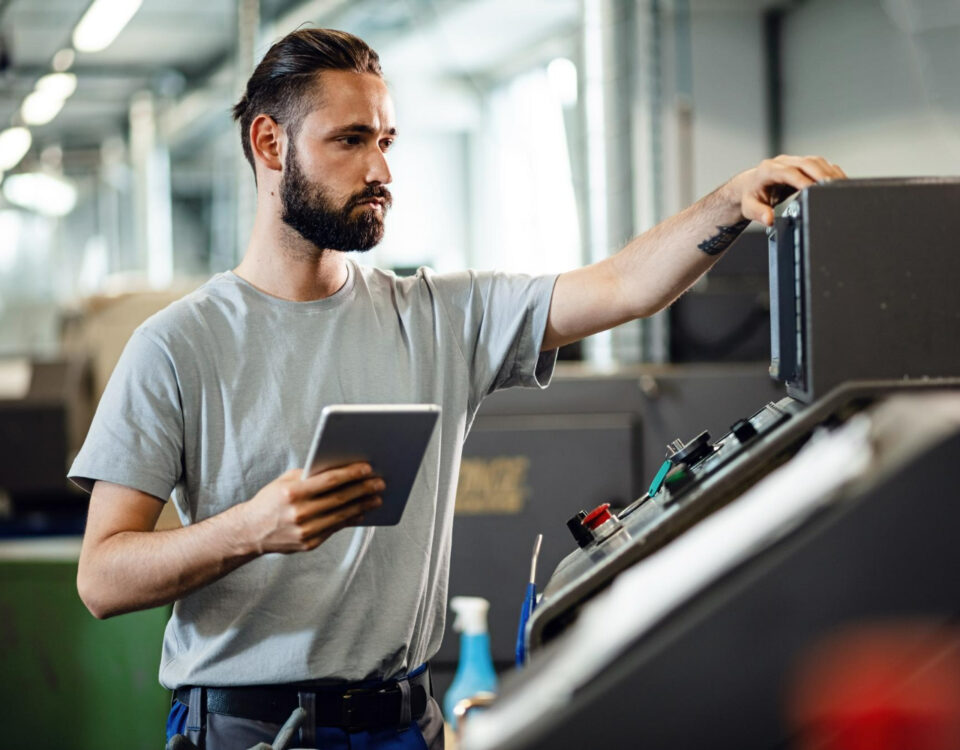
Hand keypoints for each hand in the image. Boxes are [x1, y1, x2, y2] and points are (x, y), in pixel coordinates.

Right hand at [239, 463, 383, 553]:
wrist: (250, 531)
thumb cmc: (270, 501)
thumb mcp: (284, 482)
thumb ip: (309, 476)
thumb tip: (341, 469)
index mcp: (292, 493)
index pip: (328, 480)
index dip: (351, 474)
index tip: (368, 468)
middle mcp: (299, 513)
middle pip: (339, 498)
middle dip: (363, 489)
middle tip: (380, 483)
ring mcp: (304, 530)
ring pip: (341, 516)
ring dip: (362, 506)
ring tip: (377, 498)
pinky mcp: (309, 543)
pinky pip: (335, 529)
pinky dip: (350, 519)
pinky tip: (361, 512)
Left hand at [730, 155, 846, 226]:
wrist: (749, 186)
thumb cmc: (750, 196)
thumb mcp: (749, 207)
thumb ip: (759, 213)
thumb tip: (769, 220)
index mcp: (768, 170)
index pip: (788, 173)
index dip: (802, 180)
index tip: (813, 190)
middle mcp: (782, 162)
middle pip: (806, 163)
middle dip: (821, 174)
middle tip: (834, 188)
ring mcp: (793, 161)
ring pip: (815, 161)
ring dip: (829, 172)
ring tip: (841, 185)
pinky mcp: (802, 164)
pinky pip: (819, 164)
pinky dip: (830, 171)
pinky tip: (839, 181)